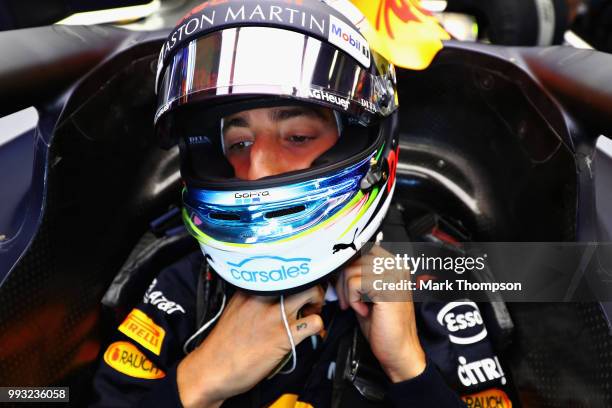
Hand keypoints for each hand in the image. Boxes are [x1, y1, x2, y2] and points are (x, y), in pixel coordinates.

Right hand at [177, 286, 324, 407]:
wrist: (211, 369)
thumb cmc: (222, 344)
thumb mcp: (234, 309)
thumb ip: (253, 298)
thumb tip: (274, 296)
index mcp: (249, 289)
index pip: (281, 270)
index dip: (295, 279)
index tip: (298, 288)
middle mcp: (262, 297)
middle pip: (298, 276)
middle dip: (311, 287)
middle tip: (310, 301)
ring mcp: (273, 315)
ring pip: (311, 292)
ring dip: (317, 303)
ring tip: (312, 314)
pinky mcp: (282, 336)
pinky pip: (313, 323)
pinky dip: (318, 326)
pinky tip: (312, 333)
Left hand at [335, 245, 425, 382]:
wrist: (399, 350)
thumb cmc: (383, 325)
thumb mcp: (367, 293)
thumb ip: (357, 275)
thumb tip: (337, 262)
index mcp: (393, 263)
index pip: (360, 249)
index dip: (347, 268)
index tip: (346, 289)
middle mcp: (396, 265)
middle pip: (353, 258)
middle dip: (343, 282)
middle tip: (348, 302)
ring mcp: (393, 274)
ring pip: (350, 270)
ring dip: (347, 293)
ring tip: (358, 308)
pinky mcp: (387, 287)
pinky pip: (355, 283)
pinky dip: (353, 299)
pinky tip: (364, 311)